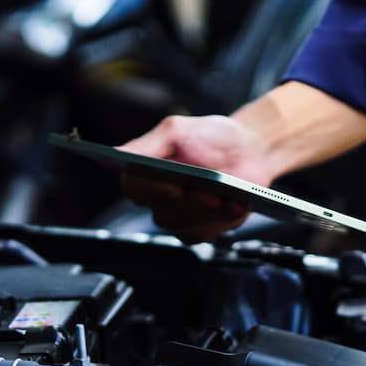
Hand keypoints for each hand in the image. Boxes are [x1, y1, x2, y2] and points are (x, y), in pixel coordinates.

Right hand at [118, 115, 279, 241]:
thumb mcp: (177, 130)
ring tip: (226, 198)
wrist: (249, 150)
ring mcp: (178, 214)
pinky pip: (201, 234)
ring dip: (207, 213)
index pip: (133, 187)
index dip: (153, 190)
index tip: (175, 186)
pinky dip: (221, 221)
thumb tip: (116, 153)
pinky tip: (235, 206)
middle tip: (210, 193)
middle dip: (189, 204)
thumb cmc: (211, 137)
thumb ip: (148, 144)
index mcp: (145, 170)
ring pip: (182, 226)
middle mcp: (157, 196)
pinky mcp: (198, 227)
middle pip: (161, 212)